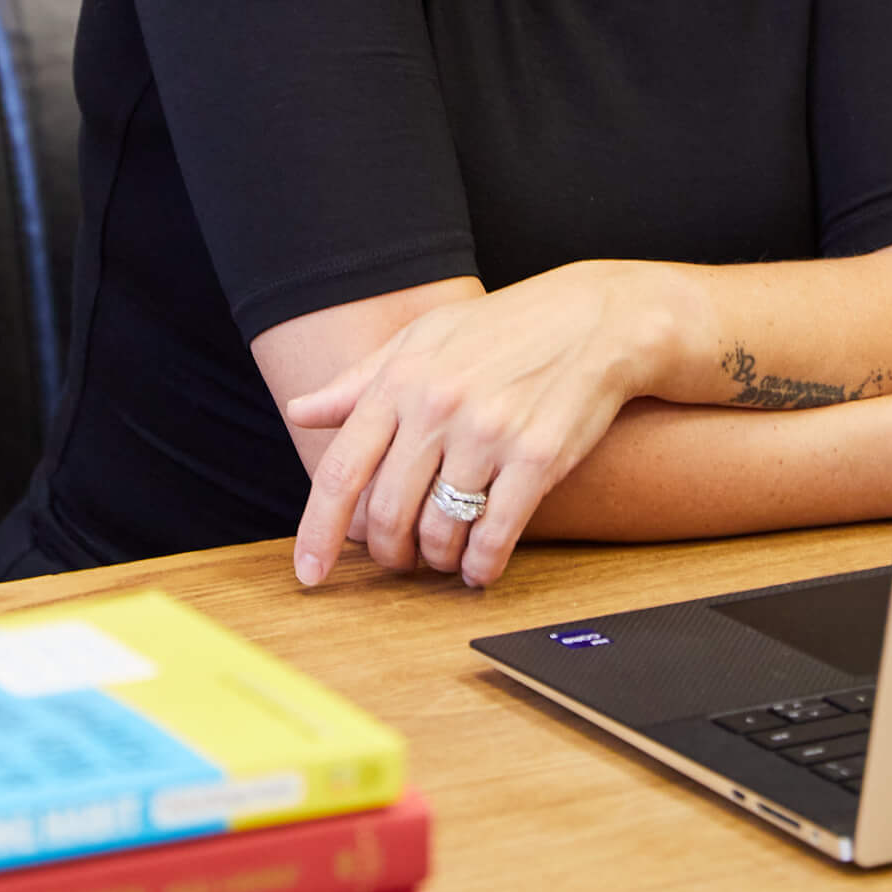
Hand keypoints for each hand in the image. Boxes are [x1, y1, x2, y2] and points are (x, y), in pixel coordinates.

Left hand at [285, 261, 683, 588]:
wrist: (592, 319)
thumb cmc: (501, 329)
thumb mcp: (422, 339)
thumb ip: (358, 381)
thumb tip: (299, 412)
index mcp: (402, 379)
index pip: (342, 470)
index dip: (318, 531)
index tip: (309, 572)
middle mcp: (439, 407)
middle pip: (387, 513)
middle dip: (387, 552)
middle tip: (398, 557)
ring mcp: (489, 434)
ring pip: (439, 532)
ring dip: (434, 560)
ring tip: (442, 554)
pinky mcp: (537, 458)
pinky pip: (494, 537)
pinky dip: (480, 566)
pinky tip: (480, 567)